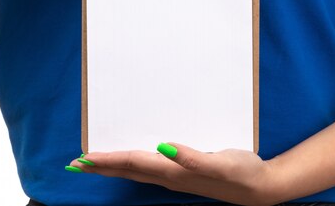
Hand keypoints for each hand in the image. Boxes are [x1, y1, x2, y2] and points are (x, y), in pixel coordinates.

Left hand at [68, 142, 284, 205]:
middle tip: (75, 163)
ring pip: (135, 171)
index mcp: (174, 172)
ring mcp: (175, 177)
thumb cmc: (242, 172)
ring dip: (112, 167)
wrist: (259, 188)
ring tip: (94, 163)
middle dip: (100, 167)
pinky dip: (131, 163)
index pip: (133, 163)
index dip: (107, 160)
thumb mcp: (222, 163)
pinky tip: (131, 158)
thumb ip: (193, 158)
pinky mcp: (182, 174)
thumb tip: (164, 148)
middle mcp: (169, 176)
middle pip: (127, 170)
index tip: (83, 158)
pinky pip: (148, 168)